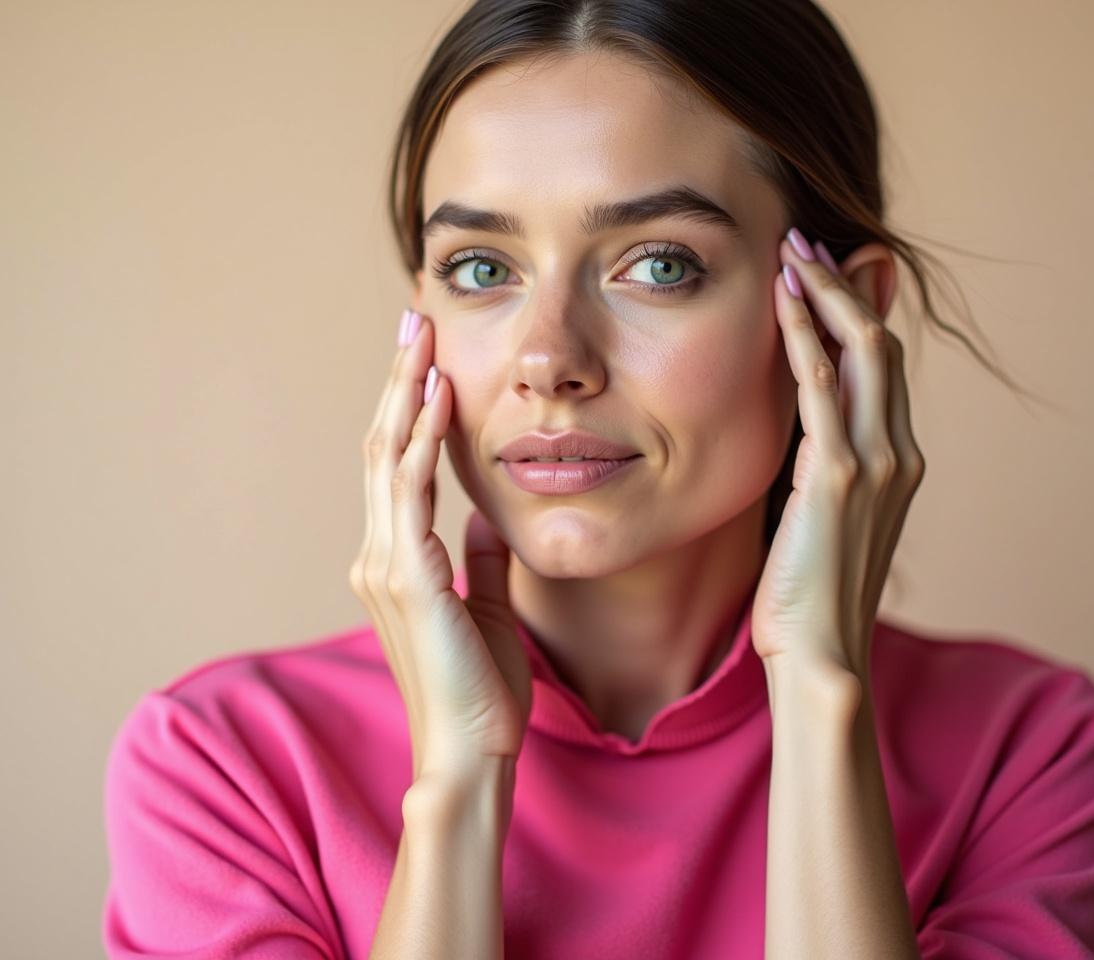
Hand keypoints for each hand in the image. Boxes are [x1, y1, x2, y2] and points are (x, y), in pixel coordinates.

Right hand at [348, 309, 531, 781]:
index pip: (397, 467)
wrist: (469, 752)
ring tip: (420, 336)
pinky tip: (438, 396)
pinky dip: (422, 439)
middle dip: (398, 380)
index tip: (426, 358)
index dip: (408, 409)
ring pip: (389, 456)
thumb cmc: (480, 690)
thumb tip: (486, 520)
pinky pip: (412, 493)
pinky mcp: (409, 578)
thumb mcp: (486, 608)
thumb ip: (481, 562)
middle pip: (383, 446)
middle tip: (414, 320)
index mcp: (398, 560)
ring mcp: (387, 564)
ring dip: (405, 391)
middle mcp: (380, 554)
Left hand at [751, 233, 925, 687]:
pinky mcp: (840, 477)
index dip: (855, 310)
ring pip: (863, 351)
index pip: (883, 364)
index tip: (820, 270)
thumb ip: (824, 468)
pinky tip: (783, 299)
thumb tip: (804, 432)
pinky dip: (807, 336)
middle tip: (805, 241)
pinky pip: (825, 387)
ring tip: (793, 249)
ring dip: (827, 293)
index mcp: (898, 462)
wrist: (822, 658)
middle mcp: (899, 453)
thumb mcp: (825, 520)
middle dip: (844, 285)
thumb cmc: (811, 597)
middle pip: (881, 343)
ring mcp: (877, 464)